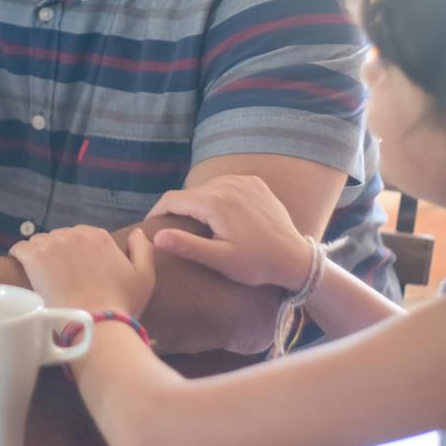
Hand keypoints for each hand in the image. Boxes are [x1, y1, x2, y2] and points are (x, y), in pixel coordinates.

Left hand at [10, 226, 156, 315]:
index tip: (74, 272)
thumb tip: (136, 232)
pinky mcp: (35, 257)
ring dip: (39, 257)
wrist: (97, 324)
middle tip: (59, 279)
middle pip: (58, 238)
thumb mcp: (144, 277)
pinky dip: (19, 258)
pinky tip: (24, 272)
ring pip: (38, 243)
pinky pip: (19, 249)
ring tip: (43, 279)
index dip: (75, 254)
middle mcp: (75, 234)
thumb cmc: (121, 305)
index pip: (79, 236)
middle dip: (57, 255)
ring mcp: (53, 244)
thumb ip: (143, 249)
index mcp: (99, 236)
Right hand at [146, 174, 310, 289]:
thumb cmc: (256, 264)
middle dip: (177, 209)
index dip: (157, 212)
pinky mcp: (255, 182)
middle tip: (173, 230)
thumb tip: (155, 237)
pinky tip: (220, 215)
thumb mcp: (220, 260)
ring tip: (195, 224)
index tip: (150, 226)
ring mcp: (243, 180)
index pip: (172, 199)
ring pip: (207, 188)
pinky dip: (217, 196)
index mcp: (214, 202)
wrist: (294, 257)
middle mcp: (227, 184)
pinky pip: (226, 184)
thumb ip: (187, 247)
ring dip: (198, 203)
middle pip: (189, 193)